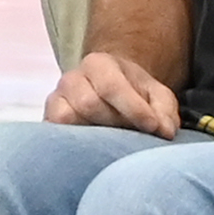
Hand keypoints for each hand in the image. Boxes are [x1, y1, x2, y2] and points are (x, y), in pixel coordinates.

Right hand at [45, 47, 180, 133]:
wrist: (110, 94)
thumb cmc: (135, 96)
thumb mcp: (157, 96)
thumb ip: (165, 110)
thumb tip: (165, 132)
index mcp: (98, 64)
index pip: (111, 86)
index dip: (133, 109)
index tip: (154, 127)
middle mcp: (72, 79)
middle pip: (89, 104)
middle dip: (116, 123)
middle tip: (134, 135)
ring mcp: (56, 100)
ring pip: (68, 119)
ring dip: (95, 135)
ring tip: (115, 143)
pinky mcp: (48, 121)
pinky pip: (54, 133)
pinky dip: (73, 143)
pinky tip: (93, 149)